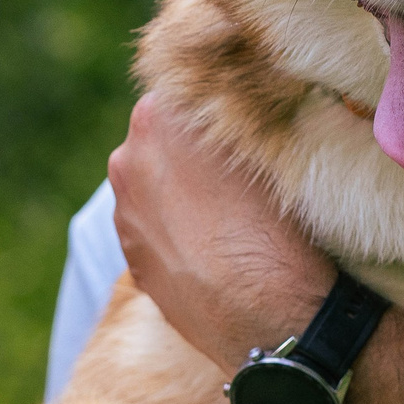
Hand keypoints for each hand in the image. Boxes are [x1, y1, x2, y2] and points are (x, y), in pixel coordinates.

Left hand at [108, 94, 331, 370]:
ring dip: (180, 188)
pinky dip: (175, 228)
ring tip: (228, 213)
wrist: (268, 315)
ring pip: (154, 182)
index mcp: (158, 115)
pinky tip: (213, 245)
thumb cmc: (280, 222)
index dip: (213, 104)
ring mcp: (123, 209)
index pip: (183, 88)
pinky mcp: (129, 255)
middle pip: (161, 135)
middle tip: (236, 166)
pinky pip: (153, 225)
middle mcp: (127, 157)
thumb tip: (234, 109)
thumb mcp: (269, 146)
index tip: (238, 119)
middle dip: (190, 146)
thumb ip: (234, 119)